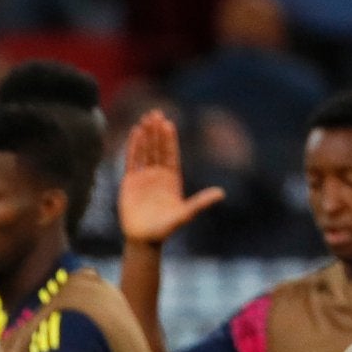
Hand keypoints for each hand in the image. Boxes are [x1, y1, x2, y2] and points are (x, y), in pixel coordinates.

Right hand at [118, 110, 223, 245]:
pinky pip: (132, 160)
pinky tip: (134, 133)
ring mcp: (144, 176)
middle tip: (156, 113)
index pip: (171, 154)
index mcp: (172, 178)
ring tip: (145, 118)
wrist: (143, 238)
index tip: (169, 124)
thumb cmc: (165, 228)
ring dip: (145, 135)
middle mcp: (159, 174)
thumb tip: (221, 193)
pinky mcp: (130, 181)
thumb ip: (200, 203)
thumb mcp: (185, 214)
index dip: (169, 140)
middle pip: (158, 148)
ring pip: (145, 151)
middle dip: (157, 131)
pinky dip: (133, 147)